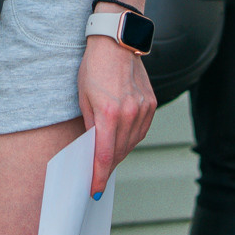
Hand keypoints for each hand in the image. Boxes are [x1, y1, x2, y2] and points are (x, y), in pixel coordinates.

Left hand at [79, 35, 156, 196]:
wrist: (116, 44)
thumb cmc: (94, 67)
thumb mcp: (83, 98)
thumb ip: (90, 126)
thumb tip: (94, 148)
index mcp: (108, 114)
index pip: (104, 156)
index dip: (99, 176)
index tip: (95, 189)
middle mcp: (128, 114)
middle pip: (119, 152)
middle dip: (107, 166)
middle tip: (98, 174)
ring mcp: (142, 109)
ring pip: (132, 144)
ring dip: (120, 153)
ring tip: (109, 155)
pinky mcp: (151, 104)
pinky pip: (141, 131)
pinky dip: (131, 138)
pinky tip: (123, 139)